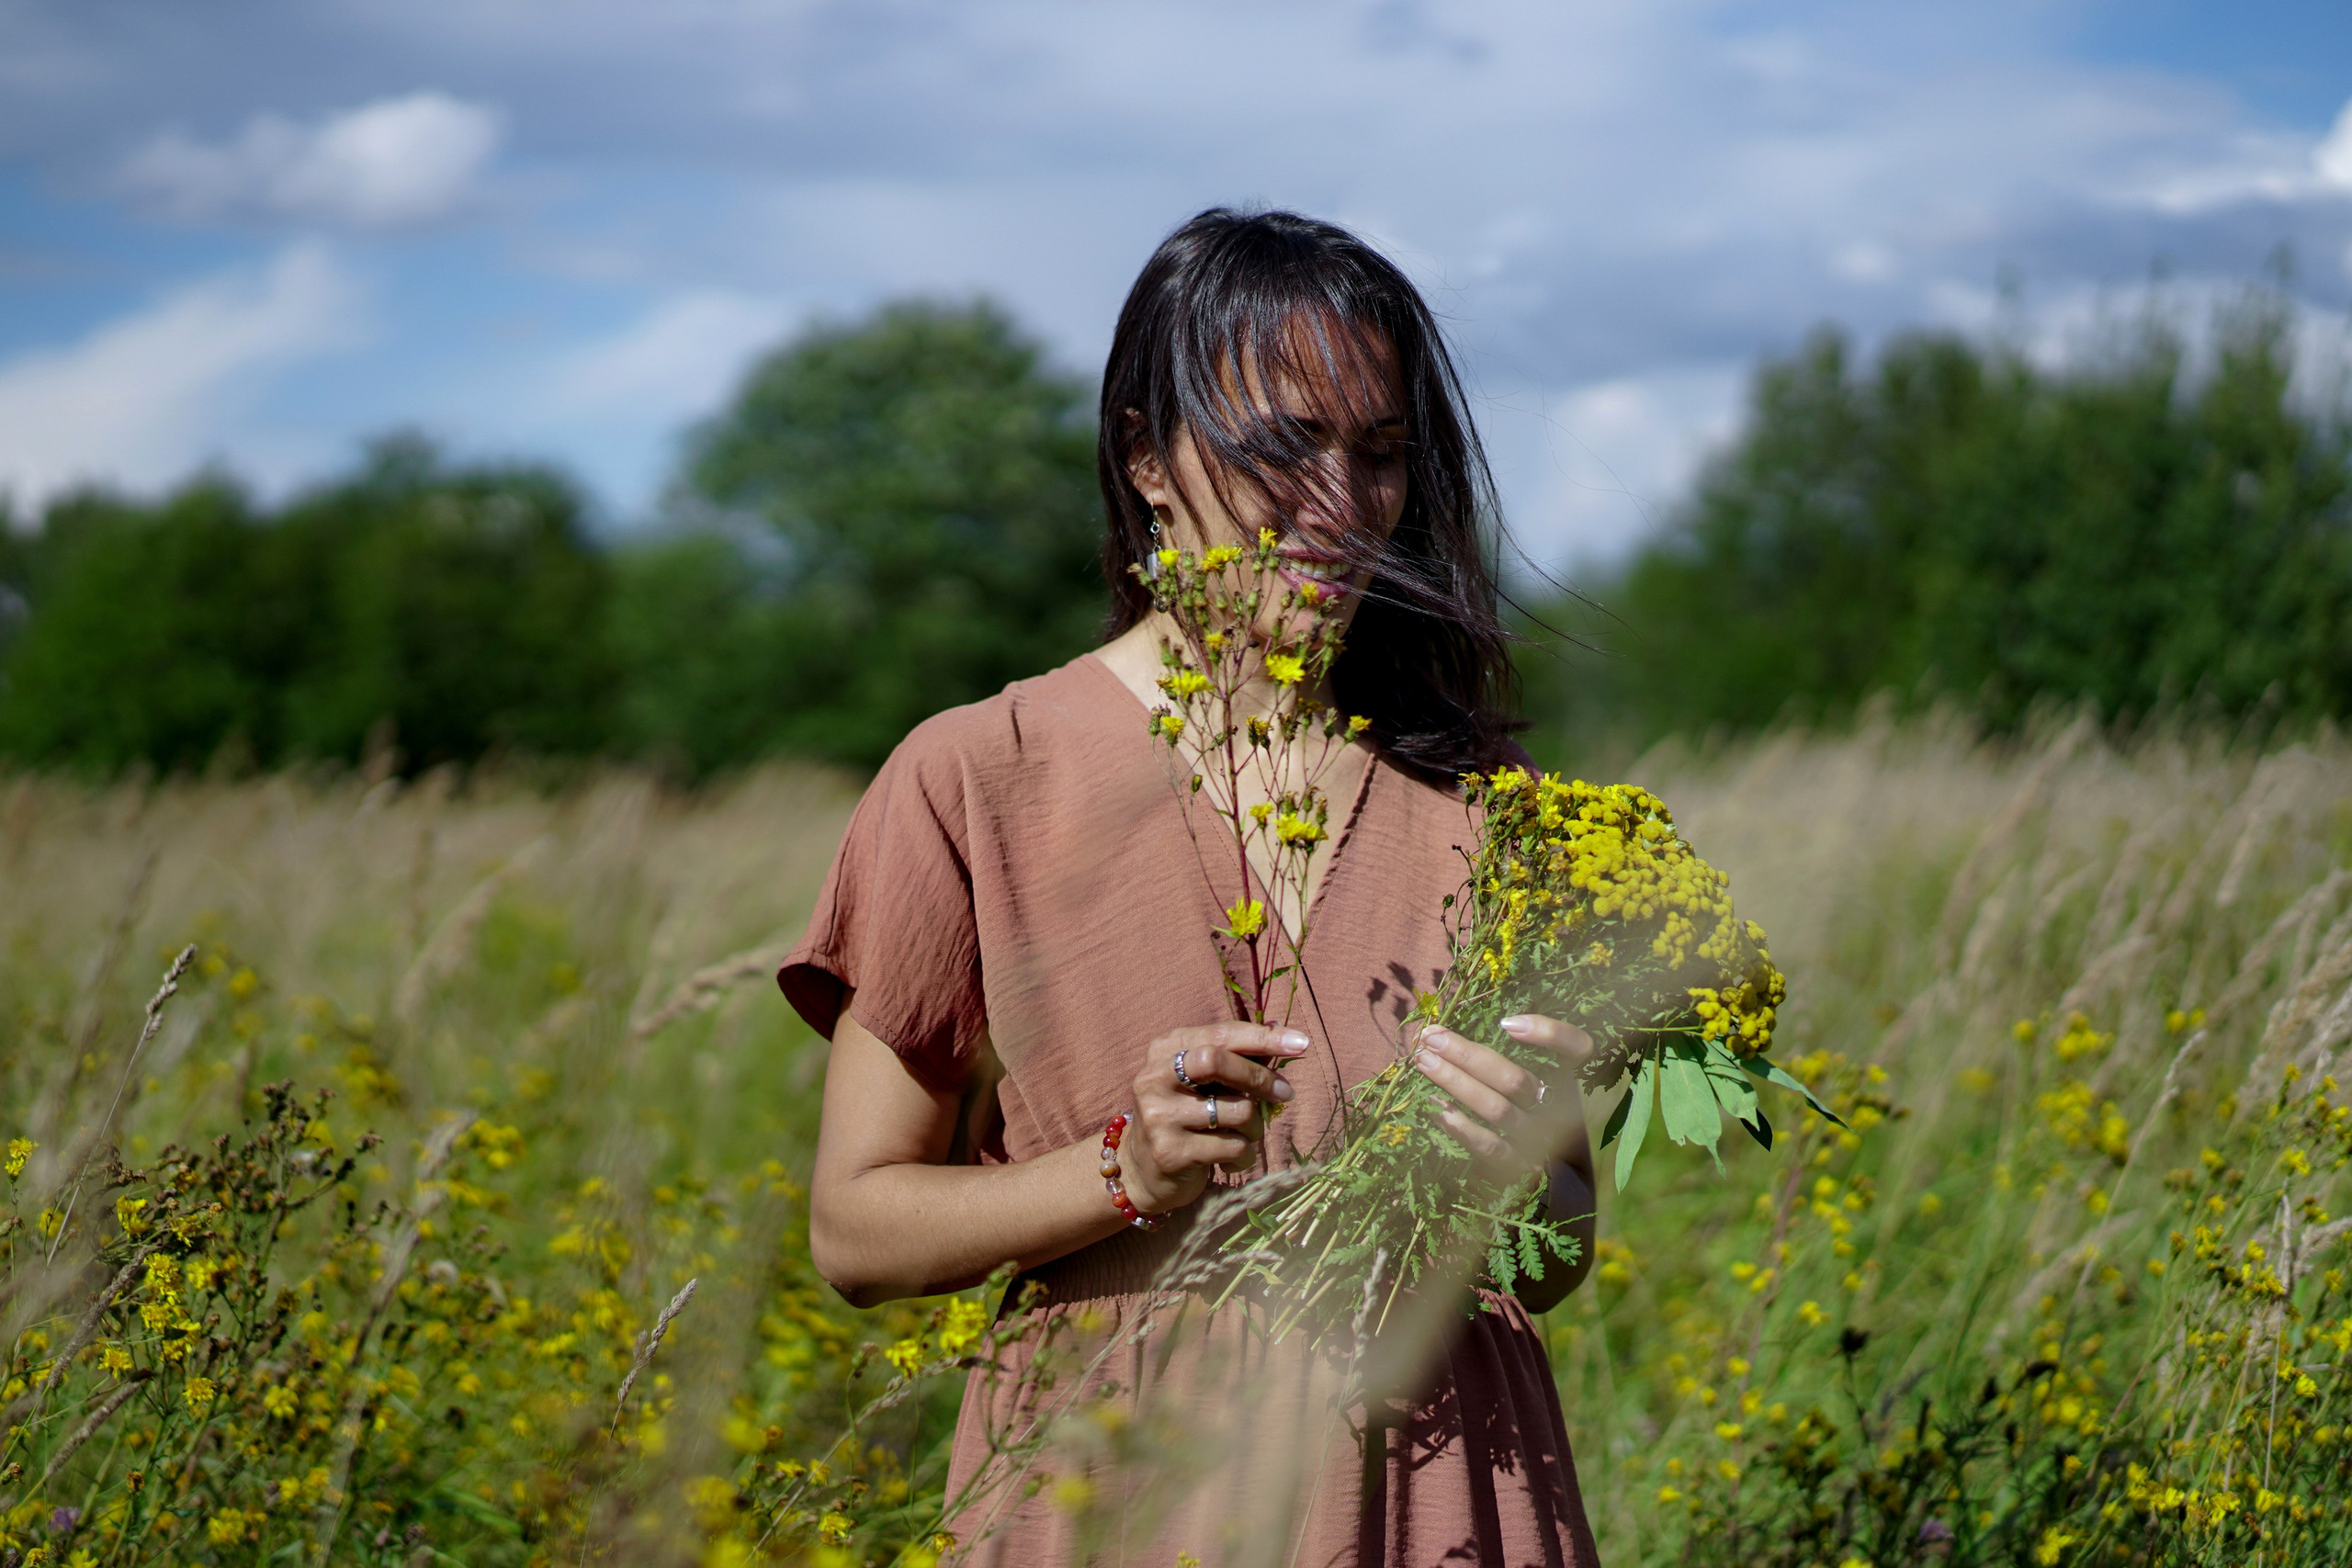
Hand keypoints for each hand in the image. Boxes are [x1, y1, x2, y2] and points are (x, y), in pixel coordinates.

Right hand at [1117, 1023, 1308, 1213]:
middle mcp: (1154, 1077)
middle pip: (1217, 1061)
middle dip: (1260, 1077)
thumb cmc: (1185, 1116)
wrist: (1143, 1171)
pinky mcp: (1170, 1152)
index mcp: (1165, 1050)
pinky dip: (1244, 1155)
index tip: (1301, 1043)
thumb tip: (1280, 1032)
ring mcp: (1159, 1115)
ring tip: (1245, 1136)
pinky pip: (1232, 1147)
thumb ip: (1235, 1058)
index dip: (1263, 1037)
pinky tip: (1230, 1161)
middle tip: (1285, 1093)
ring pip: (1235, 1110)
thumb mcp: (1203, 1082)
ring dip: (1255, 1126)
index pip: (1219, 1033)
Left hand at [1412, 1014, 1591, 1186]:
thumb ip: (1538, 1048)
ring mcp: (1542, 1139)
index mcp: (1575, 1080)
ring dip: (1456, 1084)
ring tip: (1424, 1062)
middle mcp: (1561, 1109)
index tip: (1505, 1024)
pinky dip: (1463, 1129)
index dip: (1548, 1033)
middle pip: (1514, 1080)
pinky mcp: (1525, 1166)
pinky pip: (1492, 1148)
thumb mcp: (1557, 1077)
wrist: (1569, 1179)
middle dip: (1467, 1056)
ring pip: (1497, 1110)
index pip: (1577, 1048)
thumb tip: (1504, 1024)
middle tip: (1431, 1038)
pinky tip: (1437, 1109)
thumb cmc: (1551, 1112)